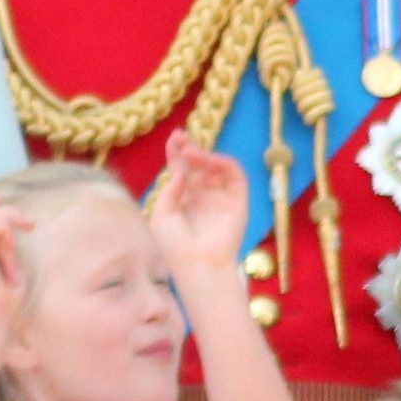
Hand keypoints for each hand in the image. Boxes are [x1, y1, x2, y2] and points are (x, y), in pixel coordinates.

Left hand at [149, 132, 246, 271]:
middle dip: (189, 150)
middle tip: (181, 136)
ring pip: (215, 169)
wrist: (197, 264)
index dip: (177, 155)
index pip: (181, 172)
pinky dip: (224, 164)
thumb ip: (170, 189)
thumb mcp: (161, 214)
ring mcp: (221, 199)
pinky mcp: (239, 202)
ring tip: (191, 152)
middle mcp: (202, 198)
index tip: (173, 139)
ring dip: (204, 156)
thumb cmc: (173, 245)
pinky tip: (210, 159)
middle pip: (197, 167)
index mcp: (183, 202)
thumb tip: (180, 169)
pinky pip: (235, 177)